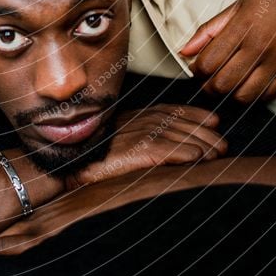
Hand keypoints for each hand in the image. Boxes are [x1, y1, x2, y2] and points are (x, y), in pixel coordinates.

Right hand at [0, 106, 225, 259]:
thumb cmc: (74, 153)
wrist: (54, 165)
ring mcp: (133, 136)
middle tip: (220, 140)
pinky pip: (166, 152)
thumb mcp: (104, 137)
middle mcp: (133, 121)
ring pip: (177, 137)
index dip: (191, 115)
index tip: (210, 120)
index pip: (167, 110)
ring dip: (201, 145)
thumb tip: (140, 141)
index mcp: (127, 116)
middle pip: (177, 122)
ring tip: (217, 153)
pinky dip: (185, 154)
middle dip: (202, 131)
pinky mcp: (133, 153)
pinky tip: (197, 159)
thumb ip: (122, 134)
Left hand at [180, 0, 275, 102]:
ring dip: (230, 93)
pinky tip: (248, 82)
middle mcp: (259, 46)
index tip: (197, 65)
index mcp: (242, 27)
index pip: (208, 63)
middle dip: (209, 85)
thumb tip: (183, 52)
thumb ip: (208, 30)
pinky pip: (267, 96)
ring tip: (227, 81)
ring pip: (244, 96)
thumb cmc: (268, 0)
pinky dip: (253, 95)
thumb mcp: (237, 7)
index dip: (196, 69)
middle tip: (209, 77)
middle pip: (223, 84)